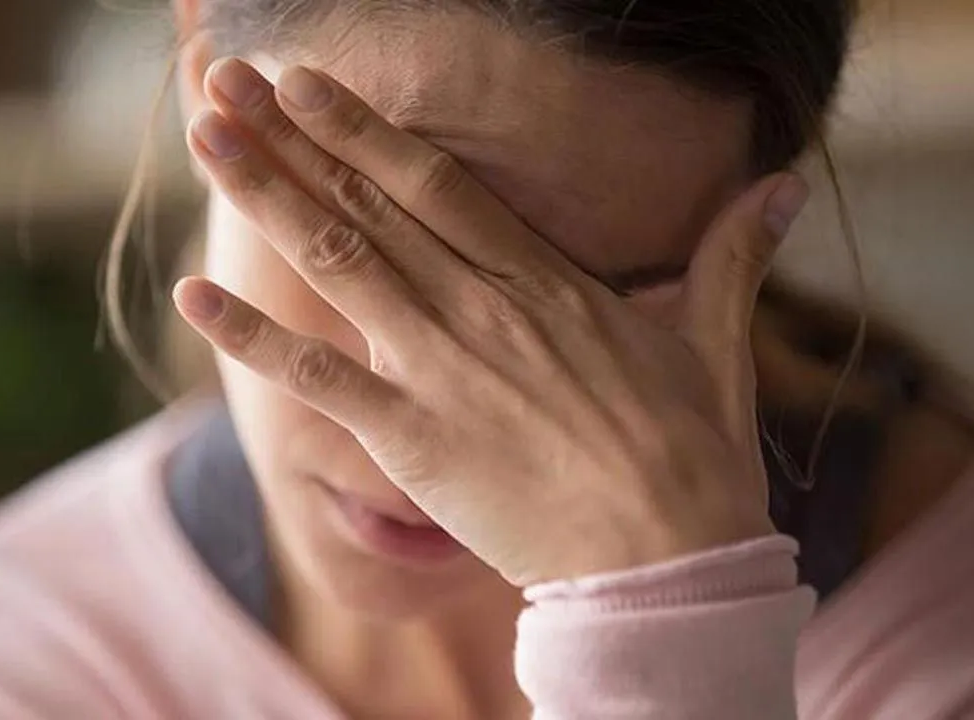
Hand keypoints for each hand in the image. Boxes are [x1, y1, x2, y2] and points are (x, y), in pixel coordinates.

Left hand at [174, 58, 809, 586]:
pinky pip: (316, 378)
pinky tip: (192, 293)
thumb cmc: (691, 457)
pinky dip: (250, 336)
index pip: (439, 184)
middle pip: (371, 205)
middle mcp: (483, 309)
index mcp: (546, 282)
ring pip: (338, 263)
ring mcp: (441, 369)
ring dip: (266, 196)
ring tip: (208, 139)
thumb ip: (731, 257)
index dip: (367, 130)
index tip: (311, 85)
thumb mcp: (716, 343)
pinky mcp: (411, 438)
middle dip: (293, 139)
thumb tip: (780, 186)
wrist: (666, 564)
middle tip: (227, 84)